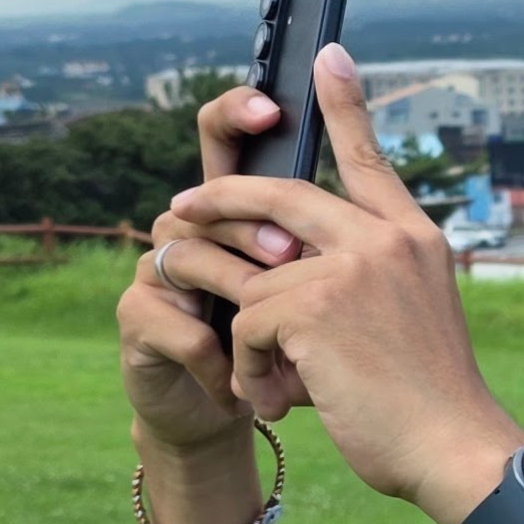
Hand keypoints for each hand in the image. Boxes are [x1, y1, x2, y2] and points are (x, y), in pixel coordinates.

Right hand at [114, 87, 309, 456]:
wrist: (247, 420)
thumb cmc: (297, 351)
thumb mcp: (331, 294)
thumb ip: (340, 244)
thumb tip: (386, 204)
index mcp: (240, 212)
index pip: (225, 137)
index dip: (238, 111)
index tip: (273, 103)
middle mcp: (191, 227)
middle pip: (210, 194)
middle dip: (252, 221)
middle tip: (291, 256)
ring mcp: (158, 270)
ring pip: (192, 256)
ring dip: (243, 300)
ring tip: (282, 338)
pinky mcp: (138, 320)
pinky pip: (183, 327)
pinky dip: (226, 363)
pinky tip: (251, 391)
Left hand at [156, 43, 523, 522]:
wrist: (454, 450)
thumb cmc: (430, 403)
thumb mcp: (413, 321)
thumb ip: (363, 283)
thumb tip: (287, 273)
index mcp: (414, 239)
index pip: (369, 158)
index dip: (345, 105)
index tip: (328, 54)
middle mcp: (386, 240)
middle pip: (280, 194)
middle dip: (223, 200)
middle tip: (184, 205)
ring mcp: (351, 267)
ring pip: (252, 276)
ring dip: (242, 331)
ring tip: (257, 376)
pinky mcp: (314, 305)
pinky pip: (248, 323)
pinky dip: (252, 369)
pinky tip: (278, 400)